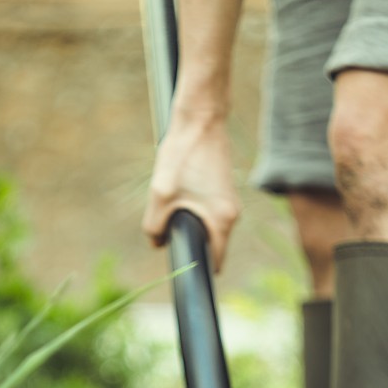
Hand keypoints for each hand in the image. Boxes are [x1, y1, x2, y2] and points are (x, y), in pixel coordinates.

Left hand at [141, 112, 240, 270]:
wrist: (200, 120)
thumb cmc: (182, 155)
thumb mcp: (160, 194)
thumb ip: (155, 226)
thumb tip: (157, 243)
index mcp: (222, 220)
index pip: (215, 261)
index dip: (197, 267)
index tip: (180, 263)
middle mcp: (232, 214)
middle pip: (209, 244)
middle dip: (188, 241)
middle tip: (167, 226)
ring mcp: (229, 202)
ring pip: (206, 227)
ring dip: (189, 223)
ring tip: (173, 202)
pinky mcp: (223, 191)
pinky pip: (208, 212)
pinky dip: (193, 209)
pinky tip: (180, 190)